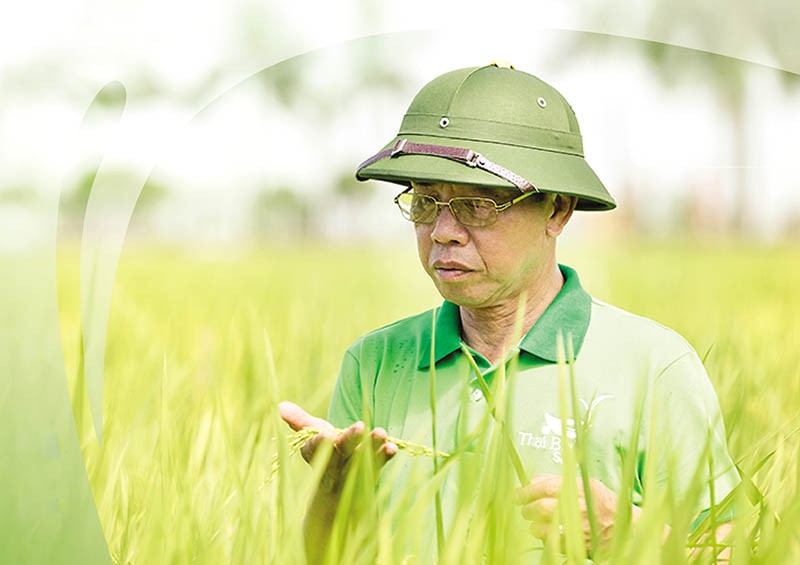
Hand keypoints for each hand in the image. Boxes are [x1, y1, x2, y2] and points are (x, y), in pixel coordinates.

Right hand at [278, 401, 397, 493]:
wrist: (336, 495)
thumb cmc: (324, 455)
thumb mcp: (311, 438)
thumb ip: (299, 422)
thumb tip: (280, 405)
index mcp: (315, 455)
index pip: (314, 450)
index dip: (318, 444)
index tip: (325, 434)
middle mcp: (333, 466)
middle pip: (340, 454)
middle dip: (349, 440)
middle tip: (359, 426)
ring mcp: (353, 471)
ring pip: (361, 460)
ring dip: (371, 446)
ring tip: (381, 432)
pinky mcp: (370, 473)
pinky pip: (378, 465)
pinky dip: (384, 456)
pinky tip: (393, 447)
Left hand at [514, 474, 639, 553]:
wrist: (626, 527)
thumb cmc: (601, 502)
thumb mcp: (582, 483)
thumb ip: (556, 480)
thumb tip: (530, 481)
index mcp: (579, 488)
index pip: (545, 487)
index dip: (527, 490)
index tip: (517, 493)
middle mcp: (579, 507)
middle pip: (541, 507)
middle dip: (527, 508)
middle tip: (525, 509)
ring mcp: (579, 528)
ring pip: (543, 528)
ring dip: (534, 525)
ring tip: (535, 522)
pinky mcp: (579, 545)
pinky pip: (552, 543)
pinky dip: (544, 538)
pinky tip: (545, 533)